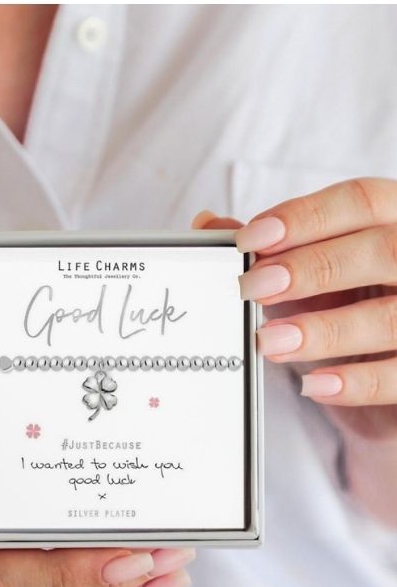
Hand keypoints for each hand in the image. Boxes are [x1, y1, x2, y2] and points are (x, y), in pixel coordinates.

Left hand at [193, 178, 396, 525]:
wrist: (386, 371)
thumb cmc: (350, 303)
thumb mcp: (312, 269)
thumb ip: (268, 247)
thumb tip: (208, 224)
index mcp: (396, 219)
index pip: (361, 201)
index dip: (304, 217)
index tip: (250, 240)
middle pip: (380, 251)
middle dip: (311, 268)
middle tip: (253, 288)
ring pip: (391, 316)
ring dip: (324, 329)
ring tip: (270, 341)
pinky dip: (355, 382)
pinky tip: (312, 385)